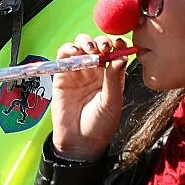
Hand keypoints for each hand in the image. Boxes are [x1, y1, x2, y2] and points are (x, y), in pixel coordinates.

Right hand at [50, 34, 127, 161]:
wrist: (79, 143)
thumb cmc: (100, 126)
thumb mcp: (112, 103)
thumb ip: (115, 79)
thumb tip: (121, 57)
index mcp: (111, 75)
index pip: (114, 52)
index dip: (117, 44)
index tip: (119, 44)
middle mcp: (95, 70)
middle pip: (97, 45)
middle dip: (100, 41)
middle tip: (103, 46)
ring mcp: (78, 70)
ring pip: (80, 45)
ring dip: (85, 42)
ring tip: (89, 49)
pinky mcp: (62, 74)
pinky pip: (63, 55)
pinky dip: (67, 48)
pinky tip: (73, 51)